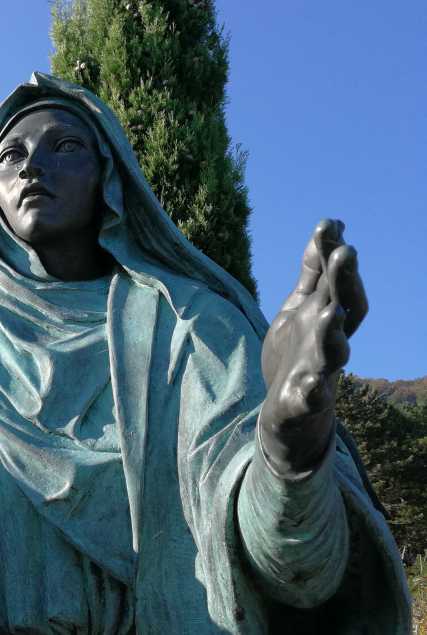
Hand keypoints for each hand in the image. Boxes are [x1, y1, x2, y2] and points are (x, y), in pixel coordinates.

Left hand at [259, 219, 366, 476]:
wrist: (288, 409)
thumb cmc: (298, 351)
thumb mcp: (302, 307)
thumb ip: (314, 273)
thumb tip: (330, 228)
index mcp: (326, 315)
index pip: (337, 283)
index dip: (334, 255)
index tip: (330, 224)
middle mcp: (328, 340)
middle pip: (343, 309)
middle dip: (345, 282)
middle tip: (346, 252)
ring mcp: (318, 370)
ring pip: (333, 353)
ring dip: (333, 334)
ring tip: (332, 315)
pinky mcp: (303, 401)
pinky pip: (310, 398)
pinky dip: (311, 392)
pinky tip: (309, 385)